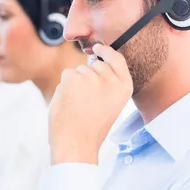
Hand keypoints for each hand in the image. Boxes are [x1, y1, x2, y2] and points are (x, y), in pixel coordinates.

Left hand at [49, 44, 132, 164]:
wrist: (77, 142)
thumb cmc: (92, 127)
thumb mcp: (111, 104)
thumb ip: (108, 84)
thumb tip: (93, 61)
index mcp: (124, 86)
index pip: (117, 59)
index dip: (107, 51)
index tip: (98, 48)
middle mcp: (110, 79)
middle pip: (94, 65)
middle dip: (87, 76)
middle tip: (86, 101)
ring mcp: (91, 77)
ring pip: (78, 71)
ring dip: (74, 84)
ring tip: (77, 105)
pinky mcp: (73, 78)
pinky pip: (66, 75)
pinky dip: (64, 87)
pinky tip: (68, 102)